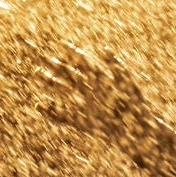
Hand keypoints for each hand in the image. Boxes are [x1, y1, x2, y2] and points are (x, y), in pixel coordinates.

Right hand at [25, 44, 151, 140]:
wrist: (138, 132)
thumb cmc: (135, 106)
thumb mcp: (127, 83)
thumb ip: (115, 67)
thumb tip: (104, 49)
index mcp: (101, 80)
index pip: (84, 63)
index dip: (73, 53)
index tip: (61, 44)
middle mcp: (90, 91)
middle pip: (70, 75)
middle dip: (57, 67)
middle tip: (43, 59)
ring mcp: (85, 106)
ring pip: (64, 91)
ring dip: (51, 83)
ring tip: (38, 74)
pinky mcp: (82, 123)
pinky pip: (63, 116)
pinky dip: (50, 111)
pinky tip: (39, 105)